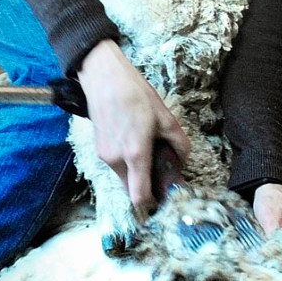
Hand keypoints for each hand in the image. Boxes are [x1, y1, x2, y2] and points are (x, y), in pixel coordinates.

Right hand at [77, 39, 190, 213]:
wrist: (103, 77)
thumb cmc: (135, 94)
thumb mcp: (165, 117)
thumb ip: (178, 142)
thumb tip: (183, 158)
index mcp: (135, 154)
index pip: (140, 196)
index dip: (152, 203)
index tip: (163, 199)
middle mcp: (116, 160)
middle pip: (131, 190)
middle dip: (145, 188)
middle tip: (161, 175)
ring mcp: (104, 155)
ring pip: (123, 177)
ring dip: (136, 173)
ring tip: (148, 153)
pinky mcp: (98, 148)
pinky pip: (115, 165)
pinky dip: (126, 163)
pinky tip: (135, 143)